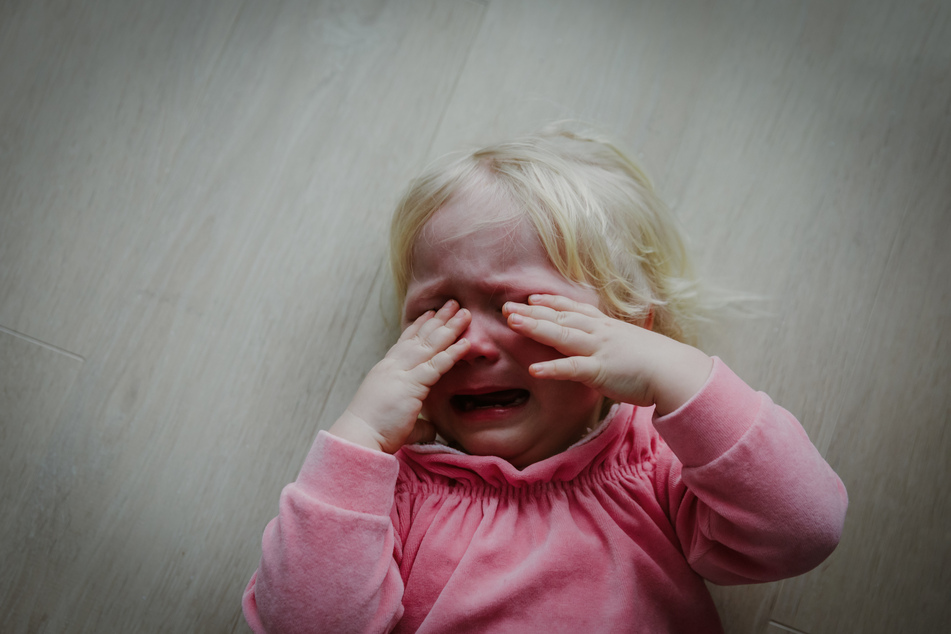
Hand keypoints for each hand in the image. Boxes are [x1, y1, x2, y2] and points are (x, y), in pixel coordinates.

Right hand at [329, 300, 470, 452]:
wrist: (358, 437)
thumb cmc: (373, 432)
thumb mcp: (397, 419)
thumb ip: (418, 421)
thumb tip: (432, 428)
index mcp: (386, 371)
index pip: (404, 342)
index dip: (419, 326)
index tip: (430, 313)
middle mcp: (393, 366)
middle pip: (420, 337)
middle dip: (438, 319)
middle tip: (453, 303)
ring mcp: (402, 373)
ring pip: (430, 345)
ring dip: (449, 327)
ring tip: (464, 313)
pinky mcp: (411, 385)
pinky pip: (436, 365)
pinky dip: (452, 352)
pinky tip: (465, 342)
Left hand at [503, 294, 711, 415]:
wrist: (676, 371)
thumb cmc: (656, 362)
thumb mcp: (629, 344)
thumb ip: (612, 343)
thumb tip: (603, 347)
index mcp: (605, 326)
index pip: (573, 310)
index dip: (550, 303)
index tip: (531, 297)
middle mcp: (598, 333)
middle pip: (560, 318)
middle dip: (532, 312)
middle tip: (506, 307)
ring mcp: (598, 350)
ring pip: (561, 335)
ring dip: (535, 328)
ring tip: (512, 323)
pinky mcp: (600, 371)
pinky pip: (572, 368)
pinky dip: (552, 368)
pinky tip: (534, 370)